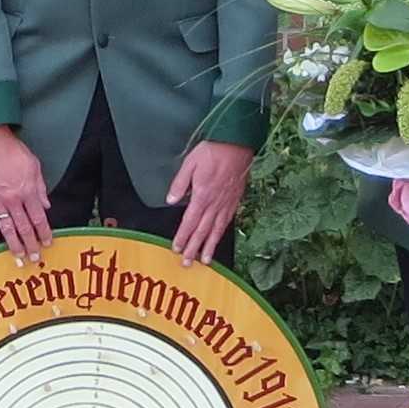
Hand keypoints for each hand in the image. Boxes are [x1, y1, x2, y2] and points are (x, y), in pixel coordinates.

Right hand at [0, 127, 51, 262]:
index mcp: (27, 191)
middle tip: (34, 259)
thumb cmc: (12, 150)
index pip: (39, 218)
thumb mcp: (34, 165)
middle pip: (24, 228)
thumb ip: (40, 188)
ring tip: (17, 257)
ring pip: (6, 228)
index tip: (47, 244)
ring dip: (13, 245)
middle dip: (30, 245)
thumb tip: (45, 206)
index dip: (44, 233)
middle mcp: (13, 199)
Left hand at [164, 140, 253, 264]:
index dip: (183, 237)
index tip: (176, 249)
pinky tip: (218, 239)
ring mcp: (226, 203)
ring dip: (210, 246)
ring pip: (216, 230)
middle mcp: (215, 203)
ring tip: (206, 261)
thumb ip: (179, 183)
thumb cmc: (213, 151)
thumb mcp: (190, 162)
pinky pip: (227, 221)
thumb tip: (170, 200)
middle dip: (194, 248)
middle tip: (187, 263)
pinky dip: (221, 233)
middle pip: (202, 231)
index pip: (190, 222)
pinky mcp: (235, 200)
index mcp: (202, 195)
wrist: (238, 144)